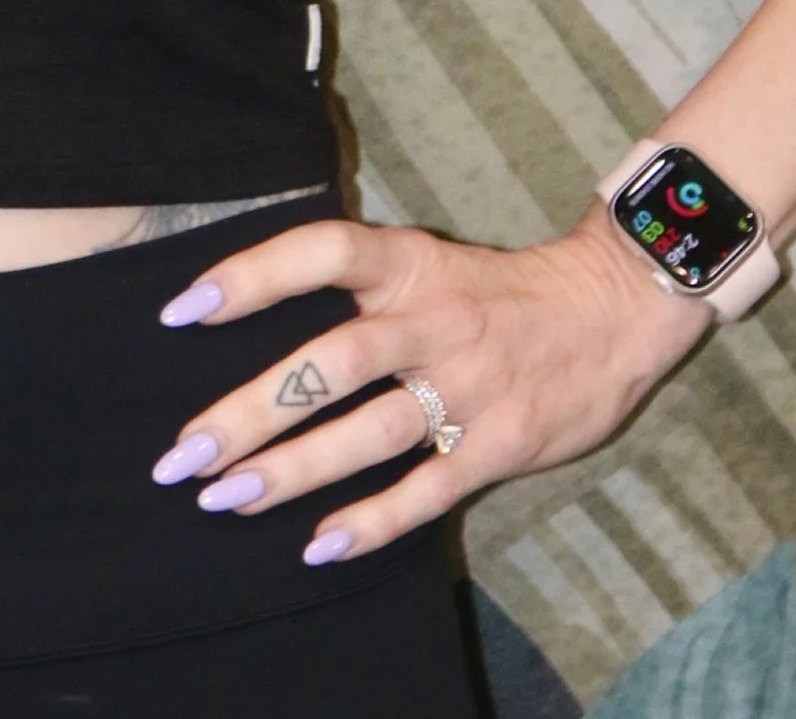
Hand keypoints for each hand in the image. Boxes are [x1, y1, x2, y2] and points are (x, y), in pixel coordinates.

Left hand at [150, 207, 706, 563]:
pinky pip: (427, 489)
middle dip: (251, 410)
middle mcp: (434, 320)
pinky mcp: (501, 444)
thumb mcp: (429, 264)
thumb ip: (361, 288)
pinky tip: (319, 544)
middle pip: (331, 361)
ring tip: (226, 498)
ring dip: (293, 470)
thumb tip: (254, 318)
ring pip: (369, 431)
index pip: (321, 251)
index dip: (251, 275)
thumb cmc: (497, 292)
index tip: (181, 312)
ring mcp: (469, 384)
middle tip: (183, 453)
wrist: (614, 308)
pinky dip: (371, 520)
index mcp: (410, 264)